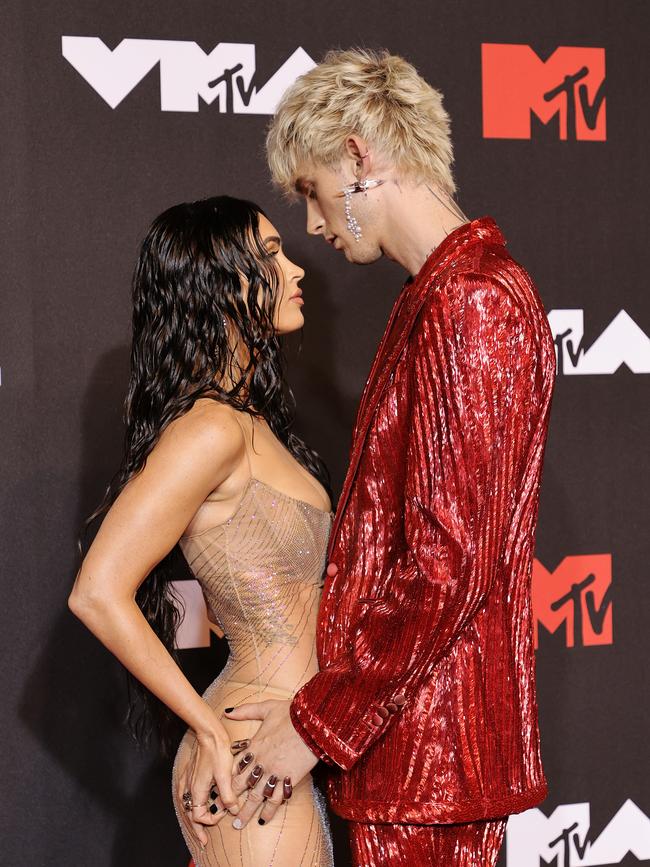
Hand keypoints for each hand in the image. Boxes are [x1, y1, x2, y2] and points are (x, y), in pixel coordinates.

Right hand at [176, 727, 239, 846]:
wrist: (209, 733)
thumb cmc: (217, 751)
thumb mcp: (226, 775)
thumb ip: (228, 795)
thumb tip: (232, 810)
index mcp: (196, 790)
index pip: (199, 816)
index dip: (211, 820)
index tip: (223, 814)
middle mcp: (188, 787)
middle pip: (189, 814)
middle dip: (197, 828)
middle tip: (203, 841)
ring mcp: (187, 780)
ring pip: (186, 806)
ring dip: (193, 818)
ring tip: (198, 827)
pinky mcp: (189, 774)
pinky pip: (186, 796)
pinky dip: (190, 806)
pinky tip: (195, 804)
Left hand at [224, 699, 318, 828]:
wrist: (312, 722)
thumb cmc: (290, 713)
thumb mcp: (266, 707)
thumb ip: (246, 711)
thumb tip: (227, 711)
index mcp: (254, 746)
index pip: (235, 767)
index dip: (225, 780)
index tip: (218, 790)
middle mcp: (261, 762)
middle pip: (242, 786)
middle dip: (231, 801)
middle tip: (222, 813)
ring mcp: (274, 772)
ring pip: (256, 796)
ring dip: (246, 812)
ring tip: (239, 825)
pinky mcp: (289, 779)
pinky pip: (276, 799)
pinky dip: (269, 811)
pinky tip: (263, 819)